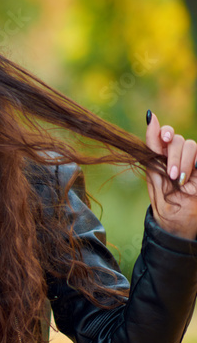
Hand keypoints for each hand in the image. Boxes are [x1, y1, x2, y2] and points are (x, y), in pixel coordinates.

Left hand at [145, 112, 196, 239]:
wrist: (179, 220)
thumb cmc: (164, 201)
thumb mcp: (155, 176)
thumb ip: (153, 151)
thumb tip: (150, 121)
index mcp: (160, 157)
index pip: (160, 136)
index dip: (158, 129)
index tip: (156, 126)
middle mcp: (176, 156)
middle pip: (176, 139)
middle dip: (173, 154)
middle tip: (171, 174)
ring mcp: (191, 160)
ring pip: (190, 144)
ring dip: (183, 161)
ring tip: (179, 179)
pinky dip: (195, 161)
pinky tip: (190, 174)